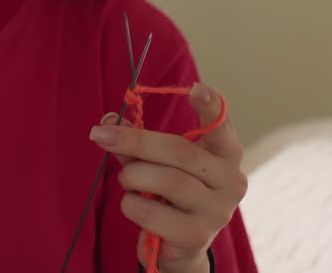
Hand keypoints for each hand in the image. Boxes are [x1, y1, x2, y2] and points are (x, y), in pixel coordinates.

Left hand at [89, 83, 245, 271]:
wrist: (180, 243)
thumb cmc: (169, 192)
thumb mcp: (156, 161)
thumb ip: (135, 141)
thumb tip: (106, 123)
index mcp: (225, 153)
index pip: (221, 124)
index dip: (210, 105)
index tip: (195, 88)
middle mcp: (231, 180)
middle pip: (181, 151)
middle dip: (136, 141)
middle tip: (101, 135)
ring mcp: (218, 210)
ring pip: (168, 180)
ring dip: (133, 176)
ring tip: (126, 180)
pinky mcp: (197, 236)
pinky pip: (153, 212)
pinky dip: (132, 204)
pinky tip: (134, 204)